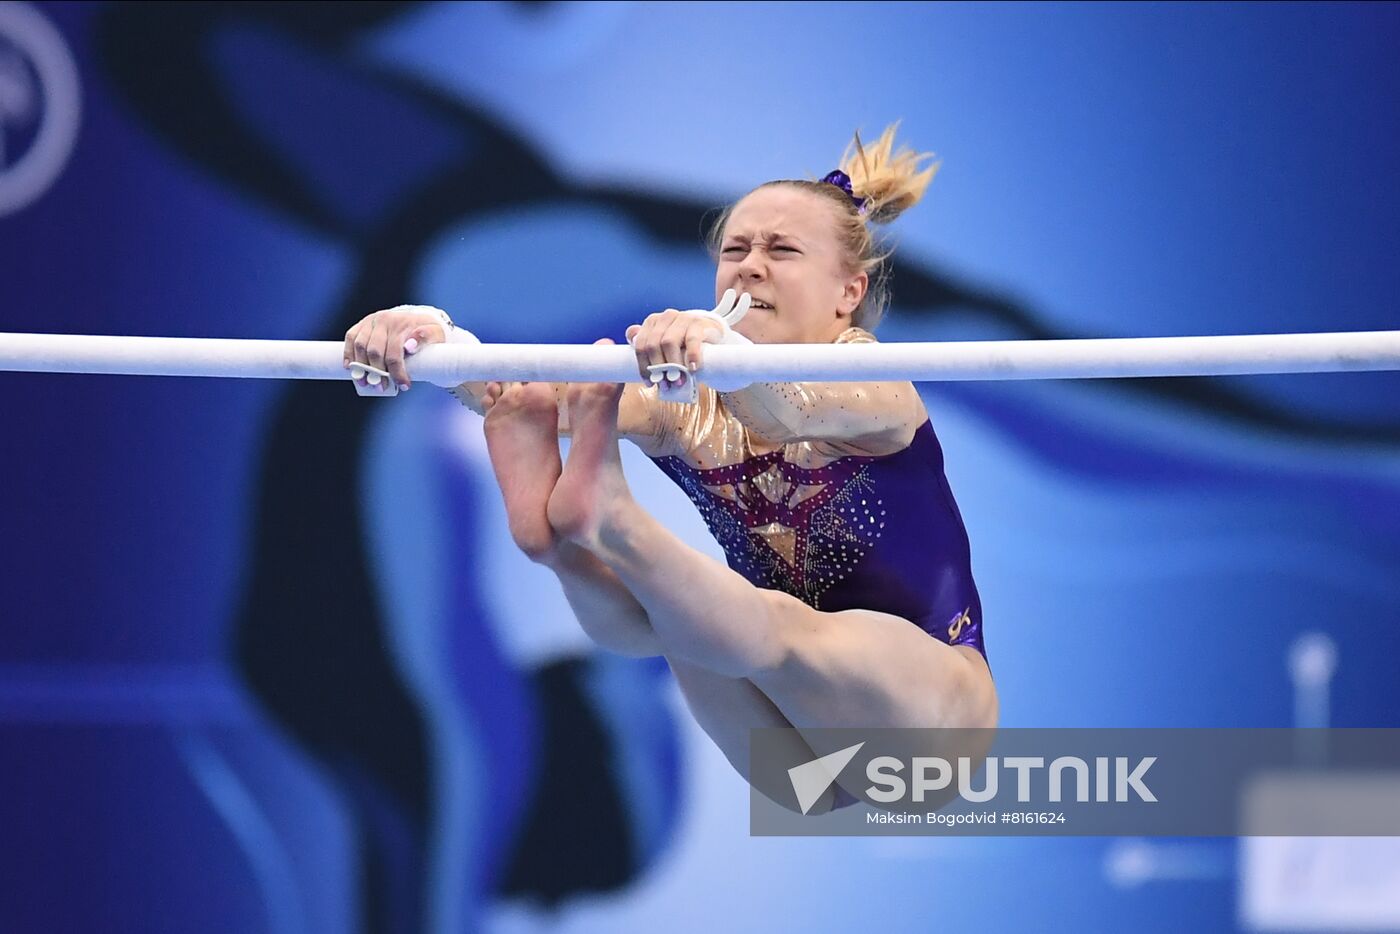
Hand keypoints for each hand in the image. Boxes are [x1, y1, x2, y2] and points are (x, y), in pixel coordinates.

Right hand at [342, 305, 450, 392]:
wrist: (416, 319)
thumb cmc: (426, 332)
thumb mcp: (435, 334)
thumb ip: (426, 338)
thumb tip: (409, 347)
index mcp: (403, 324)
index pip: (395, 352)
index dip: (397, 371)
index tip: (404, 386)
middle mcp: (385, 320)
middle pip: (375, 351)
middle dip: (377, 373)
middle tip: (382, 387)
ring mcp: (372, 321)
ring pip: (361, 345)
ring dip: (361, 367)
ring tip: (366, 383)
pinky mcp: (362, 324)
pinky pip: (351, 337)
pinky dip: (348, 353)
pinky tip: (350, 367)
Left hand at [624, 289, 752, 388]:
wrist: (710, 333)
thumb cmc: (683, 343)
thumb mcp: (664, 344)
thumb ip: (648, 347)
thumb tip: (630, 347)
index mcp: (652, 322)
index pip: (640, 345)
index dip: (643, 366)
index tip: (650, 382)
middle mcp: (665, 317)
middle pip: (653, 344)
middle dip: (658, 368)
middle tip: (665, 384)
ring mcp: (682, 318)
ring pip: (669, 342)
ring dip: (672, 365)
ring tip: (678, 380)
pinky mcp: (698, 323)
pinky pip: (692, 340)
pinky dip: (691, 356)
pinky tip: (693, 368)